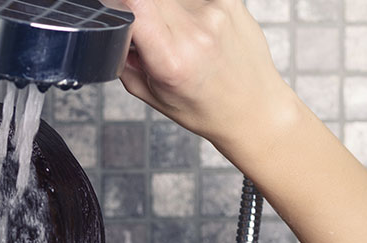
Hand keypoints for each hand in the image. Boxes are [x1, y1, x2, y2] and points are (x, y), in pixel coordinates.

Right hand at [119, 0, 294, 145]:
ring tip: (177, 37)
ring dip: (163, 11)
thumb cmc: (204, 108)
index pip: (134, 4)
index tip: (115, 13)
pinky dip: (185, 9)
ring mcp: (217, 9)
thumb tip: (113, 27)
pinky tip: (197, 31)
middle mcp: (197, 29)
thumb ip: (124, 58)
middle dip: (139, 10)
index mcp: (172, 59)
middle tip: (146, 33)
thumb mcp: (150, 93)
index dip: (117, 5)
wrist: (253, 107)